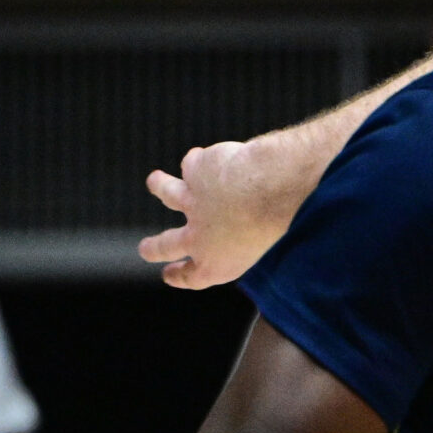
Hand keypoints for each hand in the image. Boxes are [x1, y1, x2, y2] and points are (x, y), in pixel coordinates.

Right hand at [138, 139, 298, 289]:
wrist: (273, 192)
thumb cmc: (287, 225)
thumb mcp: (280, 248)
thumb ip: (262, 241)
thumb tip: (272, 225)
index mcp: (218, 264)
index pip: (191, 276)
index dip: (178, 276)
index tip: (168, 274)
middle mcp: (198, 236)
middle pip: (166, 246)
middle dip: (154, 248)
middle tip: (145, 249)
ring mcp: (192, 201)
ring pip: (167, 193)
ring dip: (160, 186)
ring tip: (155, 181)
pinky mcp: (196, 171)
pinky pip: (193, 162)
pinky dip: (200, 159)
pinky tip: (207, 156)